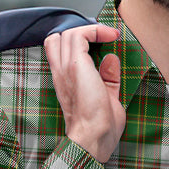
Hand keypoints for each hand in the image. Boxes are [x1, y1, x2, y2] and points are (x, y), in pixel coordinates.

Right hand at [44, 23, 122, 163]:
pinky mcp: (75, 65)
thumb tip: (111, 58)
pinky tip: (110, 36)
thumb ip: (107, 78)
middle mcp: (60, 73)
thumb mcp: (107, 97)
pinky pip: (80, 35)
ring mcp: (65, 69)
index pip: (57, 51)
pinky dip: (95, 30)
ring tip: (109, 35)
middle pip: (57, 38)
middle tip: (102, 38)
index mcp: (64, 82)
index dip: (77, 42)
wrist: (94, 138)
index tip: (101, 43)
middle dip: (80, 33)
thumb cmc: (100, 128)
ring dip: (90, 30)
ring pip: (67, 33)